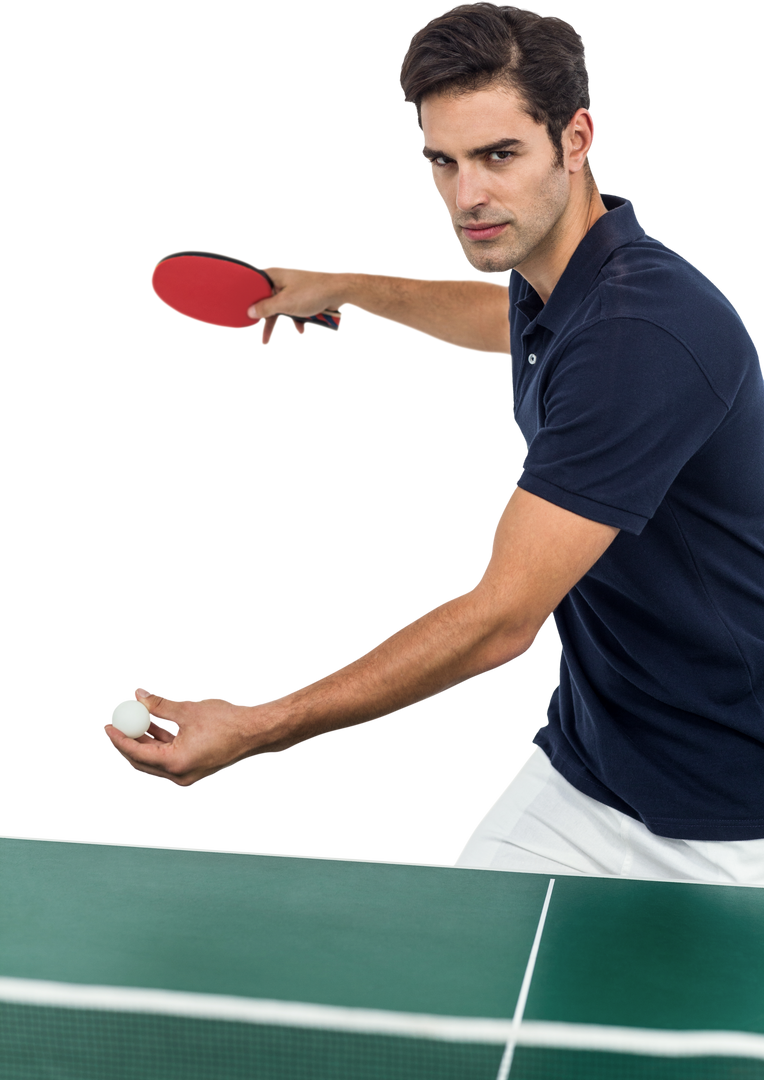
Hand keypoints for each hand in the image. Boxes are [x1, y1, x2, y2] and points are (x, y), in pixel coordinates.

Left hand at [102, 688, 290, 789]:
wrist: (256, 733)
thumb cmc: (227, 722)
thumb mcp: (188, 710)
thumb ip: (160, 705)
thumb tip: (137, 695)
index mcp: (176, 763)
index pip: (137, 753)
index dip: (119, 738)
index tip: (108, 723)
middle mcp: (179, 775)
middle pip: (142, 760)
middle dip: (127, 741)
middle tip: (117, 722)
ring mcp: (187, 773)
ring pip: (155, 759)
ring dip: (144, 739)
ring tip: (135, 717)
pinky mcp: (194, 767)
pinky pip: (168, 757)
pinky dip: (159, 742)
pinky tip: (154, 723)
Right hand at [254, 266, 363, 346]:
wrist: (339, 290)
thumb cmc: (311, 292)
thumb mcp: (284, 304)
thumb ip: (266, 308)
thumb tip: (250, 311)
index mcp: (274, 276)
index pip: (255, 286)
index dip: (249, 301)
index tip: (245, 315)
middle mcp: (282, 280)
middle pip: (268, 302)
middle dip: (268, 322)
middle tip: (264, 339)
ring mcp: (294, 287)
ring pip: (283, 307)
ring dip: (285, 322)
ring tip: (286, 337)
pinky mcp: (304, 294)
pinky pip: (296, 308)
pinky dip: (297, 320)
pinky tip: (301, 331)